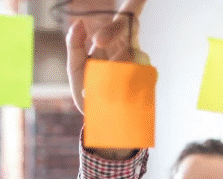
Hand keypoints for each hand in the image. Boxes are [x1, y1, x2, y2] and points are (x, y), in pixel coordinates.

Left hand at [66, 0, 149, 160]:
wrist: (100, 122)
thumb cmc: (88, 90)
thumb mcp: (75, 68)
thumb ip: (74, 46)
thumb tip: (78, 24)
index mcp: (114, 42)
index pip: (127, 18)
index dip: (136, 3)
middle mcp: (130, 49)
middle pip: (130, 28)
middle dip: (114, 30)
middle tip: (100, 40)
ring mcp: (140, 64)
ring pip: (133, 52)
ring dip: (116, 64)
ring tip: (101, 84)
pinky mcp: (147, 80)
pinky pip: (137, 74)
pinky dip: (120, 84)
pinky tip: (112, 95)